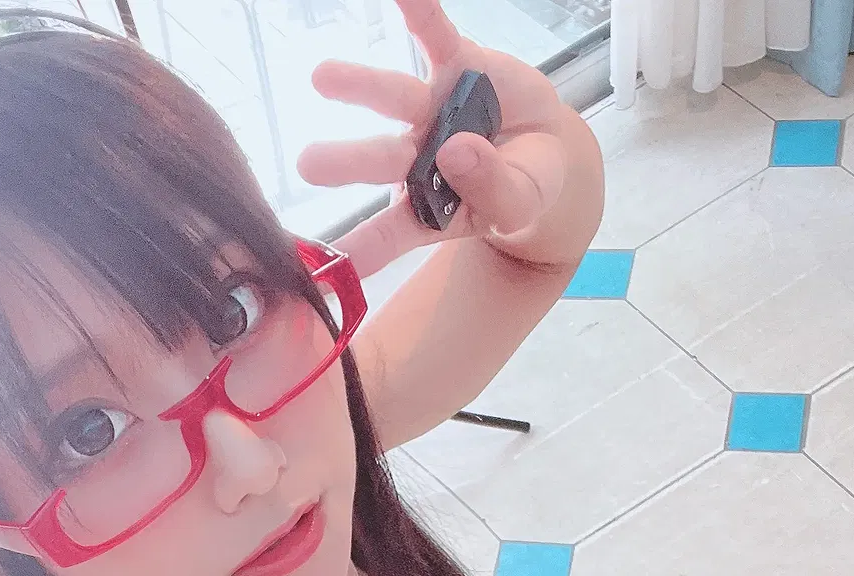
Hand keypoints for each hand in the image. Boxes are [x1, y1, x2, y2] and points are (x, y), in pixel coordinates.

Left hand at [296, 0, 570, 277]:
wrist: (545, 146)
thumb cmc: (523, 186)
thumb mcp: (520, 203)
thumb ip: (494, 189)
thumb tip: (457, 153)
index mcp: (432, 206)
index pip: (392, 232)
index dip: (362, 248)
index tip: (323, 271)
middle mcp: (421, 157)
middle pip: (383, 160)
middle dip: (348, 160)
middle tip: (308, 163)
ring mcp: (434, 109)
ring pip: (395, 96)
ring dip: (361, 84)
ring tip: (322, 76)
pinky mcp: (458, 63)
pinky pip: (435, 33)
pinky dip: (419, 10)